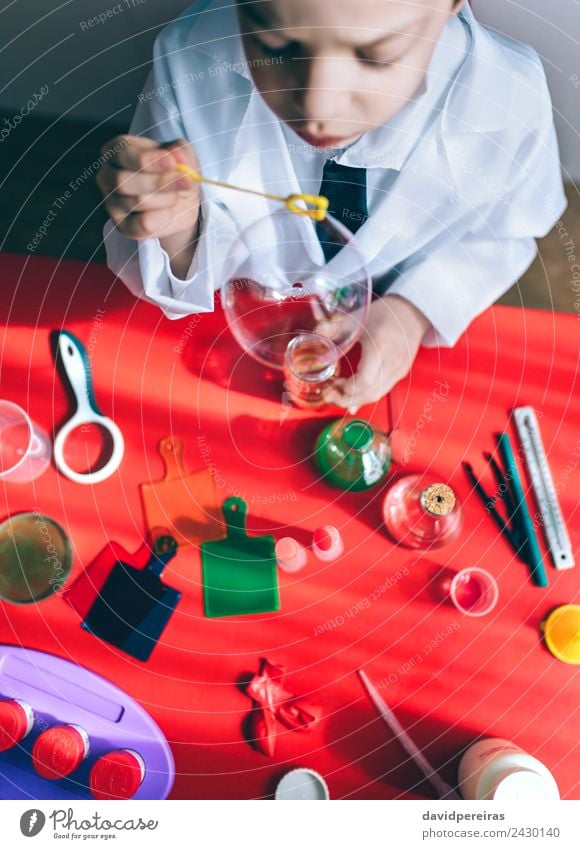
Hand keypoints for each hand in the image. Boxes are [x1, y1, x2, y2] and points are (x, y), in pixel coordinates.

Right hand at [96, 135, 200, 240]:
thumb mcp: (184, 156)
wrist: (182, 202)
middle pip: (123, 180)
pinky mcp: (123, 226)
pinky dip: (162, 218)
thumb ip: (181, 151)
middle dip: (160, 182)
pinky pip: (142, 225)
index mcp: (116, 150)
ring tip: (177, 195)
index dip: (148, 159)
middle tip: (186, 181)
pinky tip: (170, 212)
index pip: (123, 152)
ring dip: (167, 198)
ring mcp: (112, 203)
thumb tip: (176, 155)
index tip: (172, 163)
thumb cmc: (175, 172)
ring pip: (137, 201)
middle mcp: (107, 175)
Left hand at [325, 294, 429, 412]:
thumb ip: (334, 328)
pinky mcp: (401, 373)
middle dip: (346, 399)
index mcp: (380, 346)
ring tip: (338, 393)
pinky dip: (365, 395)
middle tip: (329, 395)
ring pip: (376, 395)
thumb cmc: (384, 313)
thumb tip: (315, 334)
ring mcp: (399, 369)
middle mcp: (392, 362)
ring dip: (355, 399)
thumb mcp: (356, 317)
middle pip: (370, 393)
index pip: (365, 380)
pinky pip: (382, 390)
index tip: (332, 385)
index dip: (346, 389)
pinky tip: (352, 394)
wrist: (412, 313)